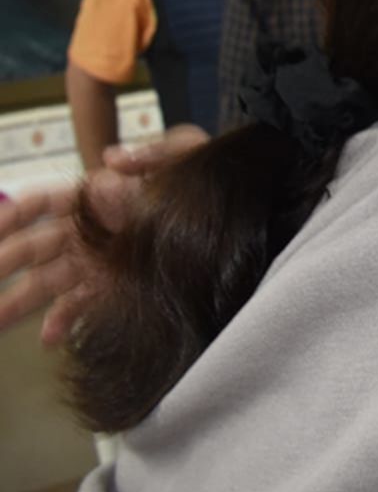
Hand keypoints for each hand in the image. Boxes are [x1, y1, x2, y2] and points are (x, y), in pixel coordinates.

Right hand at [0, 123, 209, 344]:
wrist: (240, 215)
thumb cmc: (208, 181)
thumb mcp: (188, 155)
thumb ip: (153, 152)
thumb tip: (110, 157)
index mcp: (99, 193)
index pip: (43, 203)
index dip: (12, 216)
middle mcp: (92, 229)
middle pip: (35, 248)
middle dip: (2, 264)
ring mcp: (102, 261)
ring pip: (48, 282)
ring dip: (19, 301)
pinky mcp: (117, 286)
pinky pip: (82, 304)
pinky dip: (63, 319)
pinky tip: (49, 339)